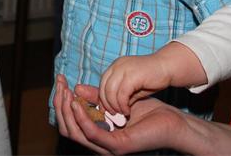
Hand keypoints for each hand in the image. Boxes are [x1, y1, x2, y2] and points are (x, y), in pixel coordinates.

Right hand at [53, 75, 186, 154]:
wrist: (171, 121)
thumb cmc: (148, 112)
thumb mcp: (116, 100)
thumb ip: (96, 97)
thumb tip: (76, 88)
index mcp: (99, 134)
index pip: (70, 123)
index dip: (61, 103)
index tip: (60, 82)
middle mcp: (101, 144)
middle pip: (68, 129)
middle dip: (60, 106)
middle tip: (59, 85)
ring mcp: (108, 147)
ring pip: (76, 133)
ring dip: (67, 111)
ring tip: (65, 93)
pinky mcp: (117, 146)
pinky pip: (93, 134)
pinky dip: (82, 119)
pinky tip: (77, 103)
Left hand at [98, 54, 169, 116]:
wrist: (167, 67)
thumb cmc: (151, 78)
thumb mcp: (132, 87)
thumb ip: (121, 95)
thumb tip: (110, 109)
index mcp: (115, 66)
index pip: (102, 84)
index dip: (102, 100)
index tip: (107, 111)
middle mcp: (117, 65)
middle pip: (103, 88)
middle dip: (106, 104)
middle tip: (113, 115)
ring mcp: (123, 68)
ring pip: (110, 91)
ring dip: (114, 106)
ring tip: (122, 114)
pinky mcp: (132, 74)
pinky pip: (121, 93)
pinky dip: (122, 104)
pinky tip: (128, 110)